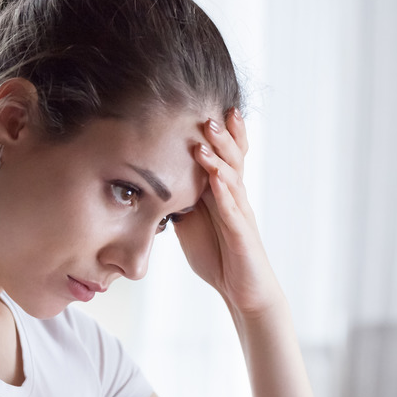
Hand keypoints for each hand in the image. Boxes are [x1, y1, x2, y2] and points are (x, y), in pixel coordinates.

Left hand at [173, 109, 282, 316]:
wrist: (243, 291)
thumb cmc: (219, 256)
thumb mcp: (191, 223)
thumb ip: (179, 201)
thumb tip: (152, 183)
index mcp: (223, 193)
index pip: (223, 156)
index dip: (219, 133)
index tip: (206, 106)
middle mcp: (235, 198)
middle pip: (232, 158)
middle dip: (221, 135)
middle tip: (208, 112)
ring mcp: (240, 214)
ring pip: (233, 178)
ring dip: (220, 157)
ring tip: (208, 137)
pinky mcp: (242, 235)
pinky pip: (234, 210)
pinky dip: (224, 193)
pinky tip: (216, 179)